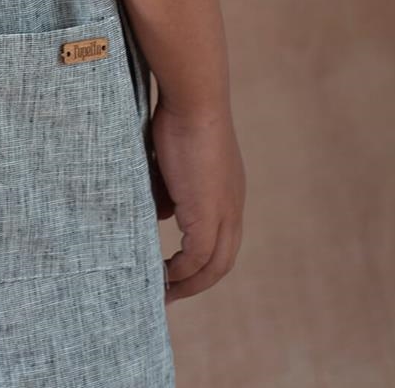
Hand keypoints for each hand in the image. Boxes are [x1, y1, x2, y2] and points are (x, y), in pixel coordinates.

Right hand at [149, 98, 245, 302]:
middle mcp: (232, 209)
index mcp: (228, 194)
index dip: (201, 258)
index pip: (220, 239)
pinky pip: (197, 258)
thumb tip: (162, 213)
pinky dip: (181, 271)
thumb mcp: (174, 161)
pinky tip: (162, 274)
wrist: (194, 101)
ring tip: (164, 292)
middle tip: (171, 292)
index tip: (176, 268)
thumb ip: (171, 189)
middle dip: (196, 282)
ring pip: (214, 266)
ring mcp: (223, 213)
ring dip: (189, 283)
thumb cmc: (180, 117)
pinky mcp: (208, 215)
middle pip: (222, 262)